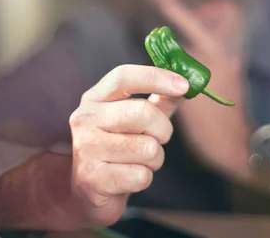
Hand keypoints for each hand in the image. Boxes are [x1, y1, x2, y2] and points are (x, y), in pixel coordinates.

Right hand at [69, 65, 188, 226]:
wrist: (89, 192)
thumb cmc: (118, 151)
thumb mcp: (136, 122)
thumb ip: (159, 102)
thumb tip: (185, 85)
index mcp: (94, 99)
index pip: (123, 76)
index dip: (156, 77)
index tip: (184, 85)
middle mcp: (85, 119)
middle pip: (142, 112)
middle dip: (163, 130)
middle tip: (159, 139)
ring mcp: (85, 149)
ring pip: (147, 148)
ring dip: (154, 159)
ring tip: (138, 162)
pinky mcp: (92, 178)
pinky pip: (141, 175)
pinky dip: (144, 179)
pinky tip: (128, 179)